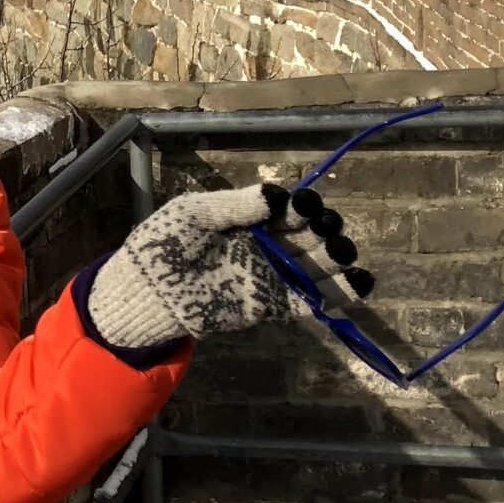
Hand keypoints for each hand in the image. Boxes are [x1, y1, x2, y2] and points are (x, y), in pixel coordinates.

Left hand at [87, 182, 370, 353]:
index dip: (303, 206)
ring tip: (343, 255)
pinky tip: (356, 284)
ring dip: (335, 260)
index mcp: (248, 219)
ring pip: (314, 267)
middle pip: (308, 236)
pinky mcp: (269, 305)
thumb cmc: (163, 244)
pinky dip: (334, 295)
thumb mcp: (193, 212)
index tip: (305, 206)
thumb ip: (233, 204)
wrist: (147, 290)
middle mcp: (265, 246)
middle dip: (324, 231)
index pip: (287, 210)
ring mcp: (269, 276)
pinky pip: (306, 300)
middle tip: (325, 231)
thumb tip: (274, 197)